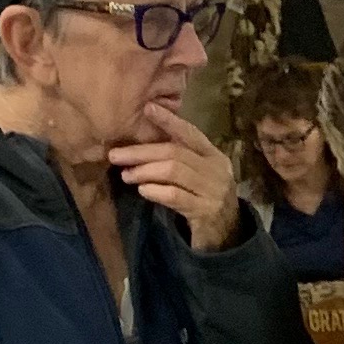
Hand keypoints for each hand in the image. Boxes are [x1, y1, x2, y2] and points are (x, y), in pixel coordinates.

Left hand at [111, 102, 240, 251]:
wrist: (227, 235)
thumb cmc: (205, 199)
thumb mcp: (198, 175)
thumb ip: (179, 159)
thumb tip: (141, 145)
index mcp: (214, 156)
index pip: (190, 133)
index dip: (169, 120)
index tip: (147, 108)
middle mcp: (217, 170)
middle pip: (175, 152)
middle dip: (142, 152)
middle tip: (116, 154)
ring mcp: (213, 191)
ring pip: (174, 171)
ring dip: (145, 171)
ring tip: (126, 175)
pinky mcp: (205, 212)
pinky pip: (176, 197)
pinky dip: (156, 191)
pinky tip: (142, 190)